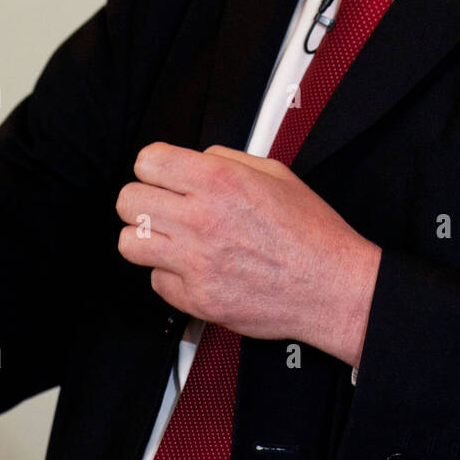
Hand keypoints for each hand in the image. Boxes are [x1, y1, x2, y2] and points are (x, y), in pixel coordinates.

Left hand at [116, 143, 381, 366]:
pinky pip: (156, 281)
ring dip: (146, 237)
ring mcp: (195, 263)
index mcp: (220, 181)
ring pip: (129, 242)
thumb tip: (194, 161)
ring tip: (169, 237)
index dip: (154, 165)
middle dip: (144, 198)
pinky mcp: (196, 299)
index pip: (148, 161)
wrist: (331, 286)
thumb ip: (226, 160)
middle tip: (162, 205)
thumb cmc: (310, 232)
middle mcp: (201, 219)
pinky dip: (170, 275)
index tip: (162, 173)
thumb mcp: (275, 173)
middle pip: (128, 200)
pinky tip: (193, 267)